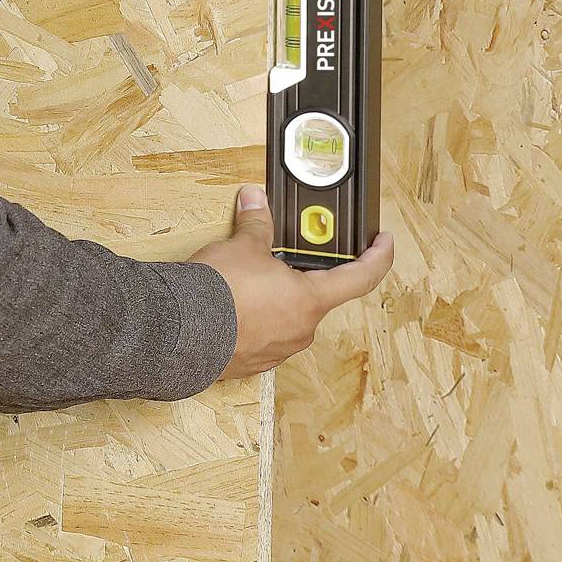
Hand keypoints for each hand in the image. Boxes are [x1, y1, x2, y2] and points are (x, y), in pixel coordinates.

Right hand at [189, 184, 394, 380]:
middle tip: (282, 254)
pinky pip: (264, 335)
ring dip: (276, 297)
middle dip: (302, 273)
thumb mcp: (242, 245)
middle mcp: (300, 330)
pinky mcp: (251, 363)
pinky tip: (233, 305)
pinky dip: (255, 319)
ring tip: (248, 278)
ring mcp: (277, 350)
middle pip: (316, 296)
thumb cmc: (217, 293)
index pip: (361, 277)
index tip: (384, 242)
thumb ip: (256, 223)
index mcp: (310, 301)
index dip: (379, 256)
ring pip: (288, 317)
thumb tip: (255, 199)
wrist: (177, 333)